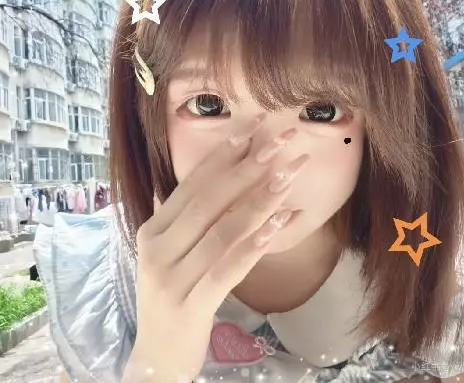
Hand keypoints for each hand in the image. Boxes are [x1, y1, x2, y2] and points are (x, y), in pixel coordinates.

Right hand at [123, 114, 309, 382]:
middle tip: (281, 139)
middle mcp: (157, 247)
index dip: (224, 154)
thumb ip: (191, 217)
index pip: (192, 183)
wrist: (157, 355)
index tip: (254, 128)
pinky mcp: (191, 304)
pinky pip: (229, 268)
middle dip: (249, 165)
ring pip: (223, 229)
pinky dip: (257, 242)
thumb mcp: (174, 251)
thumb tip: (225, 174)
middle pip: (210, 199)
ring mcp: (171, 277)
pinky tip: (283, 221)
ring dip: (261, 198)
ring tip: (290, 172)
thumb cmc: (173, 293)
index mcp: (154, 229)